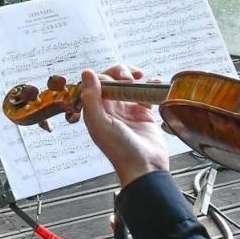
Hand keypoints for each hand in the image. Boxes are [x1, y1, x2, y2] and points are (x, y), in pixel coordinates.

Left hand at [74, 65, 168, 187]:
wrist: (145, 167)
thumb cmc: (120, 150)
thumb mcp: (100, 124)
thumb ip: (91, 98)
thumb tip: (87, 73)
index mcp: (96, 110)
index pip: (96, 82)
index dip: (107, 76)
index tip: (118, 80)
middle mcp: (110, 108)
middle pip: (113, 79)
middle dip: (121, 72)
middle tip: (130, 77)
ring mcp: (127, 109)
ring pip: (129, 83)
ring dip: (135, 76)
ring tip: (142, 78)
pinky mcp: (144, 113)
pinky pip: (145, 93)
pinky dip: (150, 85)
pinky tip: (153, 84)